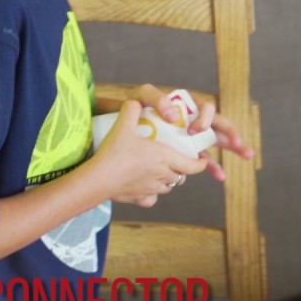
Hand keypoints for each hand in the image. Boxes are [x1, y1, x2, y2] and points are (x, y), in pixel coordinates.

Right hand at [90, 99, 208, 206]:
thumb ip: (132, 110)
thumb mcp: (123, 125)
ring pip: (168, 187)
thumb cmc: (114, 152)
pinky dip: (152, 194)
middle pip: (181, 176)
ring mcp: (151, 189)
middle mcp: (162, 175)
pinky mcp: (139, 199)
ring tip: (162, 171)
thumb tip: (135, 101)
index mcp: (165, 158)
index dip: (201, 164)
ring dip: (169, 180)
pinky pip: (152, 199)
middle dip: (183, 169)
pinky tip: (146, 188)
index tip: (203, 160)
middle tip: (178, 161)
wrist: (97, 179)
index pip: (193, 165)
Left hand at [132, 84, 255, 181]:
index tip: (194, 131)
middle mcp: (196, 120)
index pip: (207, 109)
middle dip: (233, 135)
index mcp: (190, 106)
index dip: (206, 119)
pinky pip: (204, 160)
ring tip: (246, 156)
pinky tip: (220, 176)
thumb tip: (174, 117)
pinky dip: (213, 167)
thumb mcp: (144, 96)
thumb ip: (157, 99)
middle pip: (220, 126)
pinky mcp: (188, 152)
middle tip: (241, 145)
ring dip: (233, 150)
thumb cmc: (137, 106)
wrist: (125, 124)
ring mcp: (194, 138)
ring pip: (218, 144)